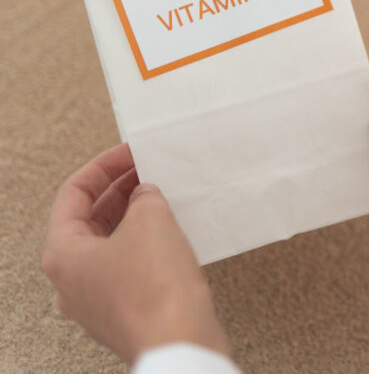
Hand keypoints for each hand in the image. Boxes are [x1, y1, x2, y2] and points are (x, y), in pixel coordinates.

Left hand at [42, 143, 228, 363]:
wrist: (180, 341)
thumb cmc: (155, 289)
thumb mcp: (150, 219)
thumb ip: (143, 196)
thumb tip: (144, 196)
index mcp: (62, 254)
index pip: (73, 193)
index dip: (105, 166)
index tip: (131, 152)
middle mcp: (71, 280)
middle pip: (89, 220)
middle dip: (120, 190)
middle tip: (149, 170)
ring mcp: (97, 300)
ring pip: (110, 245)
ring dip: (134, 216)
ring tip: (163, 197)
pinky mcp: (125, 312)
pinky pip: (129, 267)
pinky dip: (146, 243)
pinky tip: (172, 233)